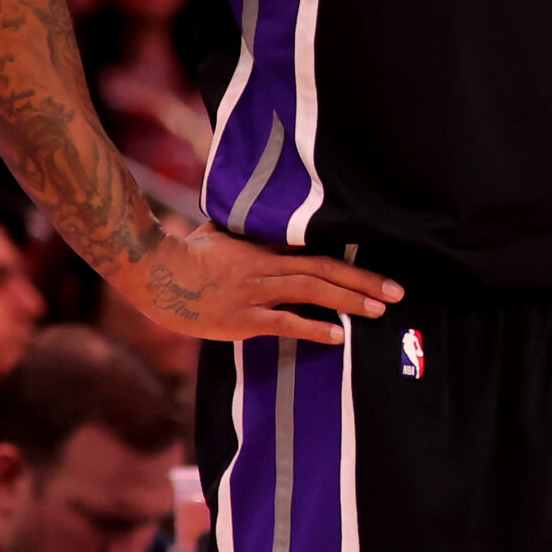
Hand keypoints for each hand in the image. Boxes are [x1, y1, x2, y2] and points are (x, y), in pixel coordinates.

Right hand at [122, 222, 402, 345]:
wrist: (154, 272)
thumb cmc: (186, 252)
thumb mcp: (223, 232)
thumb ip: (247, 228)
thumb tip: (258, 216)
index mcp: (266, 247)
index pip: (319, 251)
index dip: (352, 262)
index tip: (381, 272)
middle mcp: (267, 267)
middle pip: (325, 270)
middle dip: (364, 282)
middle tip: (397, 293)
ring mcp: (255, 293)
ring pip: (312, 292)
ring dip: (348, 301)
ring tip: (378, 310)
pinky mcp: (241, 318)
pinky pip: (284, 322)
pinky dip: (313, 328)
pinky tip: (338, 336)